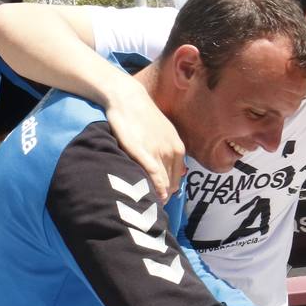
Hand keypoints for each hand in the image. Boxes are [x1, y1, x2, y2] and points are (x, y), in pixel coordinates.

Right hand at [104, 80, 184, 200]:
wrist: (128, 97)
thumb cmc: (144, 117)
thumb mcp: (165, 133)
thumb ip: (170, 151)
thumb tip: (175, 171)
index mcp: (178, 147)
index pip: (178, 177)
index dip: (170, 190)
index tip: (163, 200)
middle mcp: (171, 150)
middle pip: (171, 182)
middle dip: (164, 196)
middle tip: (154, 208)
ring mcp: (157, 150)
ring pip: (163, 180)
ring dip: (158, 194)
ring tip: (150, 205)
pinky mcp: (141, 150)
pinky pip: (154, 173)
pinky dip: (155, 186)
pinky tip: (154, 195)